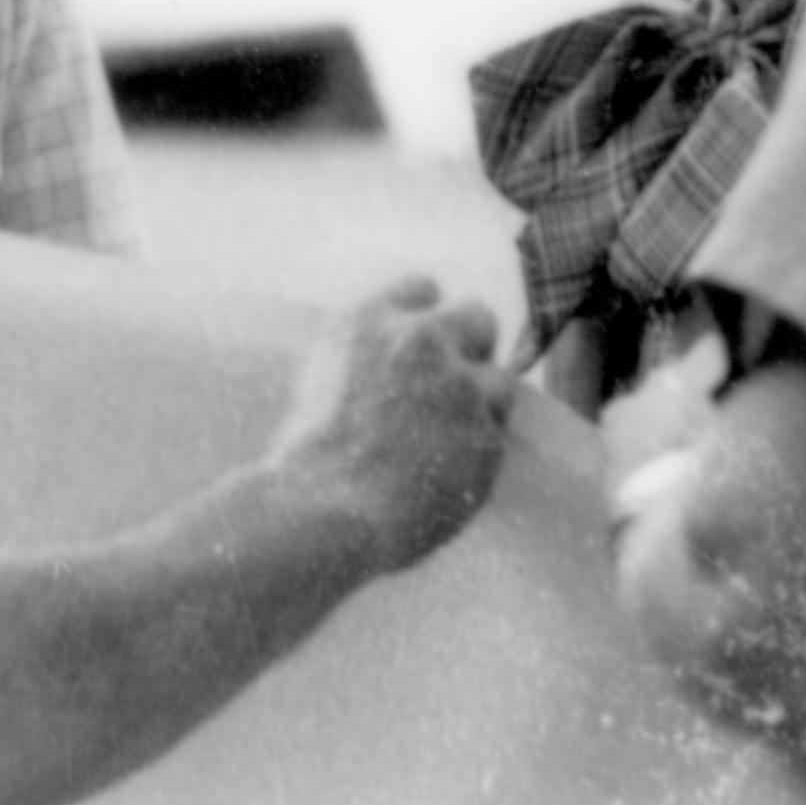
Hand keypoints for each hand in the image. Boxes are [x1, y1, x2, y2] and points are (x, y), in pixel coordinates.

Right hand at [269, 276, 513, 571]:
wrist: (321, 515)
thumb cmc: (307, 461)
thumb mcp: (322, 381)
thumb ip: (371, 356)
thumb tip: (405, 360)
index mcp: (369, 322)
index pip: (423, 288)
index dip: (426, 320)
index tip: (423, 348)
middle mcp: (421, 342)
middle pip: (479, 317)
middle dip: (472, 348)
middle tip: (453, 387)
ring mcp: (460, 388)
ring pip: (498, 383)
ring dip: (480, 407)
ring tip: (442, 446)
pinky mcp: (486, 438)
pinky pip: (494, 439)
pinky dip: (474, 457)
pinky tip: (440, 479)